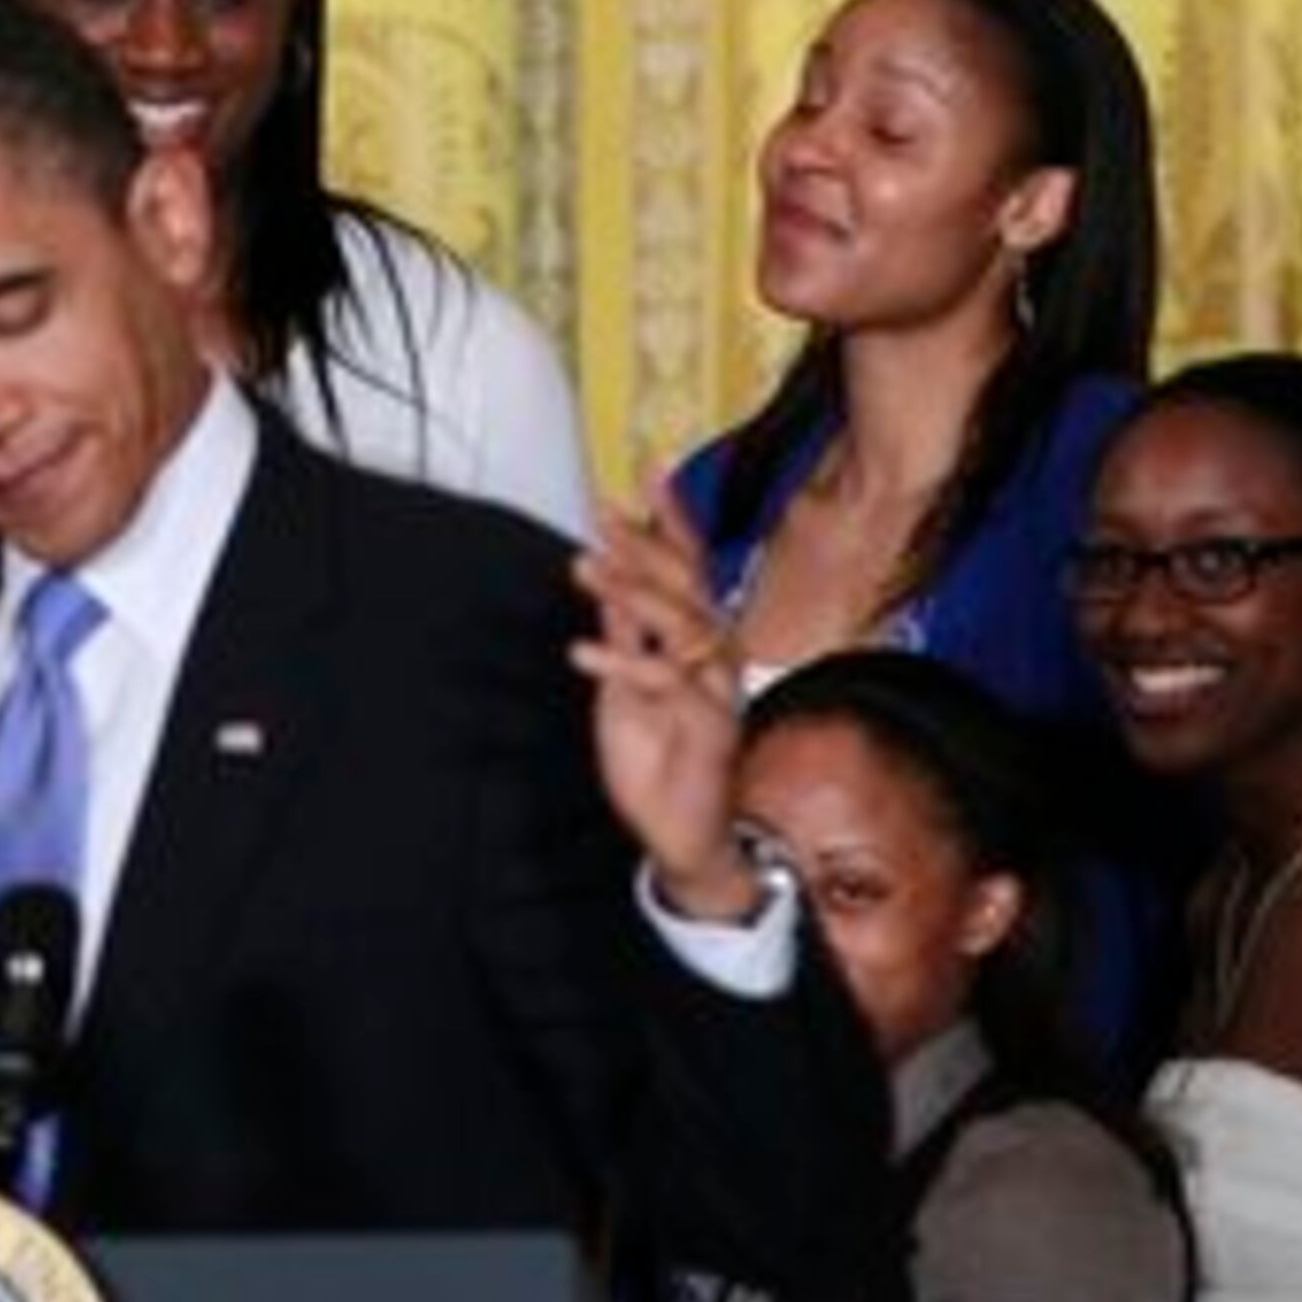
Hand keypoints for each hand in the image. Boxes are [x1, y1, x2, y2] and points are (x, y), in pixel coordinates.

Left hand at [571, 487, 753, 918]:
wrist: (680, 833)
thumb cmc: (660, 761)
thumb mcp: (625, 685)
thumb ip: (624, 633)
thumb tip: (606, 579)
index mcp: (696, 640)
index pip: (687, 565)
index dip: (669, 517)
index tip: (645, 468)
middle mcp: (716, 656)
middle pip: (690, 583)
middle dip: (647, 544)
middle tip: (605, 514)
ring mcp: (718, 688)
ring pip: (687, 623)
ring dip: (635, 592)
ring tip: (586, 570)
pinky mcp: (711, 724)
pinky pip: (669, 682)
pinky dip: (623, 664)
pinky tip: (583, 653)